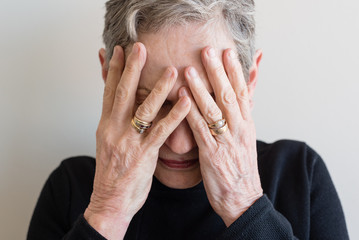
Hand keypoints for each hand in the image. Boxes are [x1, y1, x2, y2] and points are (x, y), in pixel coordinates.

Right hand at [84, 43, 189, 238]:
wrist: (110, 200)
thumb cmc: (112, 172)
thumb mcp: (108, 142)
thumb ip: (115, 121)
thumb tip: (120, 104)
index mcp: (105, 125)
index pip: (108, 91)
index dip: (112, 69)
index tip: (118, 50)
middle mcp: (114, 129)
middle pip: (123, 93)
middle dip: (132, 68)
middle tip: (140, 47)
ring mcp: (130, 141)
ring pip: (145, 109)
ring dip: (159, 88)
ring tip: (172, 70)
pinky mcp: (145, 154)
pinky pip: (162, 130)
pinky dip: (176, 114)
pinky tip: (186, 101)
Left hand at [181, 47, 262, 226]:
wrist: (243, 198)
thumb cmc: (241, 168)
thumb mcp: (246, 138)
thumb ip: (241, 116)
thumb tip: (242, 97)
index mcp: (247, 124)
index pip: (242, 92)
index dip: (234, 71)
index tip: (226, 51)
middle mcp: (238, 129)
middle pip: (228, 96)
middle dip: (218, 72)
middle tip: (208, 50)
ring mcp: (225, 142)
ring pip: (213, 110)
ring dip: (200, 89)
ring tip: (188, 70)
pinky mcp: (212, 155)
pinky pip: (200, 131)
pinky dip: (191, 114)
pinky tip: (181, 101)